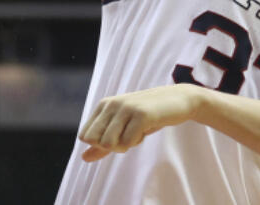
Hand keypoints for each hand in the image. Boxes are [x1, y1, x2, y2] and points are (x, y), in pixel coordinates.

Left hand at [78, 84, 201, 161]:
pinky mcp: (141, 115)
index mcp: (103, 105)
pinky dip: (138, 141)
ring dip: (126, 144)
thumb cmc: (146, 116)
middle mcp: (111, 104)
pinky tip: (147, 128)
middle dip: (113, 146)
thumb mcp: (121, 128)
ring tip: (137, 131)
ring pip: (110, 143)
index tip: (118, 133)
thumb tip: (83, 158)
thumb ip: (101, 144)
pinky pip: (128, 142)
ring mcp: (126, 108)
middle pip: (97, 142)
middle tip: (129, 133)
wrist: (176, 101)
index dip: (101, 144)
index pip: (85, 136)